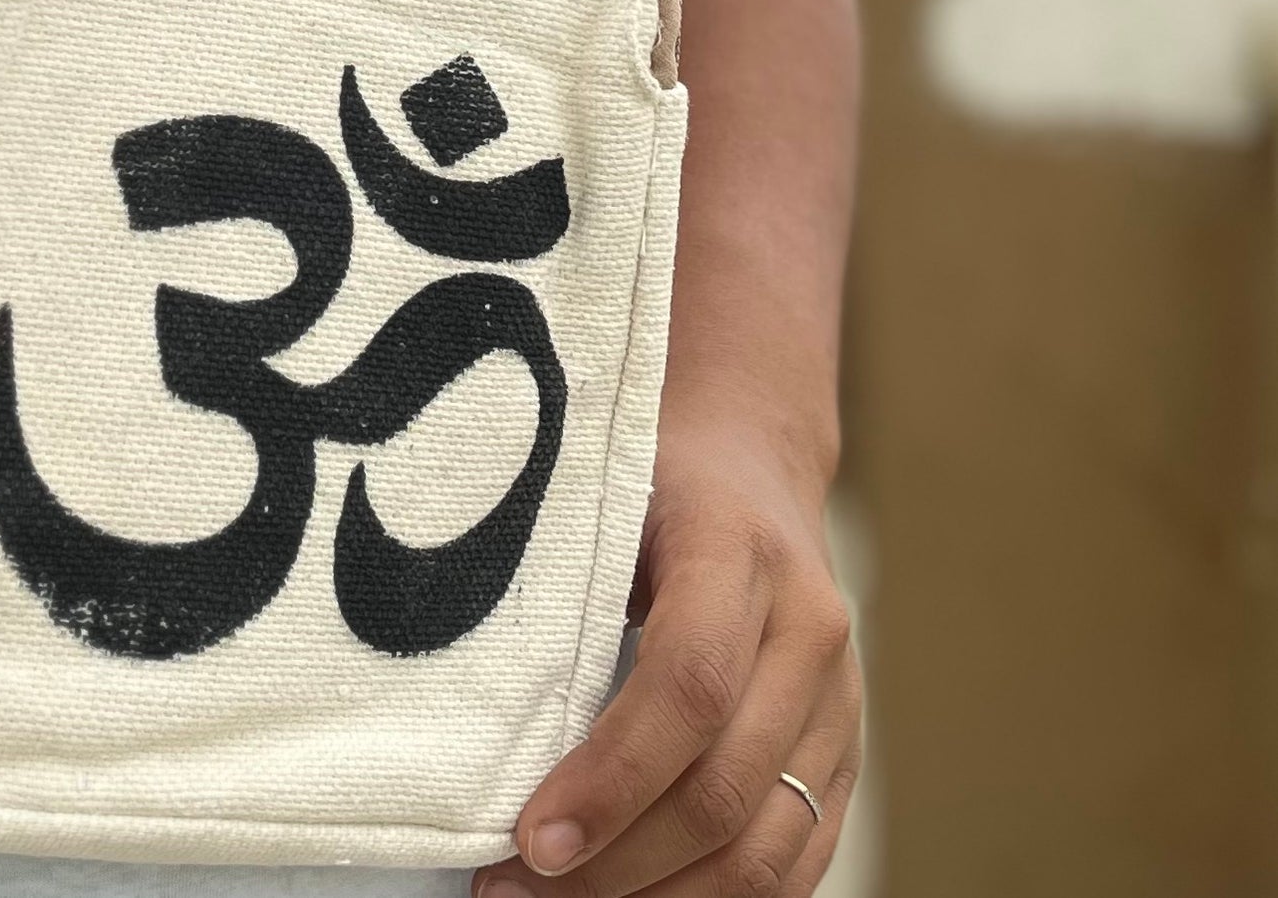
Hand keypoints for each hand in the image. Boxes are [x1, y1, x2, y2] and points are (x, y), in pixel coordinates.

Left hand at [475, 425, 860, 897]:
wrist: (752, 464)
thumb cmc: (654, 481)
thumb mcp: (604, 498)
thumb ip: (564, 593)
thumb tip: (476, 725)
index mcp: (741, 552)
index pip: (688, 686)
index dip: (611, 778)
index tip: (531, 839)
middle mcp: (809, 632)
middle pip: (723, 789)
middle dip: (614, 867)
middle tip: (509, 891)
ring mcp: (840, 703)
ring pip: (766, 850)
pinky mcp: (844, 755)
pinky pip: (796, 862)